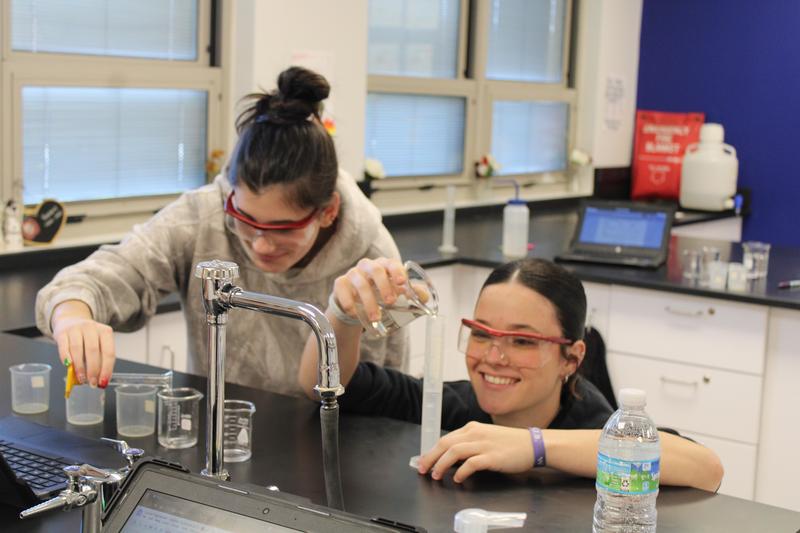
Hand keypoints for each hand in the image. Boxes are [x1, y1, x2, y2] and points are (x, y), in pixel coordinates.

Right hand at [51, 301, 115, 387]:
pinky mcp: (62, 332)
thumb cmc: (87, 337)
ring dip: (79, 367)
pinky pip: (64, 347)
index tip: (103, 382)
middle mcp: (91, 328)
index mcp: (105, 331)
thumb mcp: (98, 343)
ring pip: (78, 349)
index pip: (109, 352)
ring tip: (81, 379)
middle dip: (93, 370)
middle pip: (93, 351)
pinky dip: (66, 358)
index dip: (106, 369)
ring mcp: (76, 328)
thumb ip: (100, 359)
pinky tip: (68, 367)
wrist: (70, 320)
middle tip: (92, 383)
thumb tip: (100, 380)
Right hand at [332, 257, 407, 323]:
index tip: (402, 282)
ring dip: (369, 302)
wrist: (356, 300)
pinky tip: (355, 313)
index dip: (397, 271)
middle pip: (376, 270)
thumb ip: (411, 292)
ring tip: (376, 318)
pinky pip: (342, 289)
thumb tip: (425, 297)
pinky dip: (349, 302)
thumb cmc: (379, 291)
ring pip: (361, 284)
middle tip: (390, 302)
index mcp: (384, 265)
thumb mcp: (395, 291)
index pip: (391, 263)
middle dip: (384, 286)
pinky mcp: (340, 283)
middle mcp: (368, 266)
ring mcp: (353, 273)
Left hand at [417, 422, 533, 482]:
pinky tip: (458, 479)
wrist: (533, 444)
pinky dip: (461, 471)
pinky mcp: (492, 457)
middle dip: (431, 457)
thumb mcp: (486, 438)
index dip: (432, 450)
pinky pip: (471, 463)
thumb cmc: (510, 443)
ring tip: (436, 475)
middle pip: (445, 443)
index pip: (446, 438)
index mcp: (472, 428)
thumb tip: (450, 457)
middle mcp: (475, 433)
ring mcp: (484, 444)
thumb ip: (470, 443)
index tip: (424, 460)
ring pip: (454, 451)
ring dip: (442, 464)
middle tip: (422, 469)